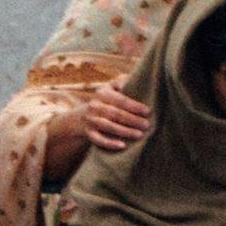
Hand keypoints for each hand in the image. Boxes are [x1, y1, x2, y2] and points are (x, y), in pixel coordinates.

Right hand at [41, 89, 155, 183]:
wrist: (79, 118)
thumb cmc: (103, 102)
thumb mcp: (108, 89)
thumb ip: (119, 82)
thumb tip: (130, 79)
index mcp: (101, 93)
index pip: (120, 100)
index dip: (134, 105)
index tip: (147, 111)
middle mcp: (95, 106)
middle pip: (115, 113)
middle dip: (132, 119)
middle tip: (146, 124)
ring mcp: (90, 120)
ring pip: (108, 126)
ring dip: (125, 131)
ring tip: (139, 134)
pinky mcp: (88, 133)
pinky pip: (99, 140)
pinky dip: (110, 143)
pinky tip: (122, 145)